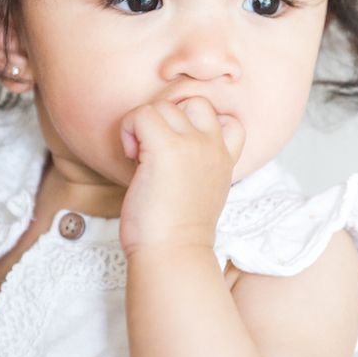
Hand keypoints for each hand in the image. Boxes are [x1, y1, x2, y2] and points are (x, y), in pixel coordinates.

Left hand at [118, 97, 245, 257]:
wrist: (172, 253)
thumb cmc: (177, 232)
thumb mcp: (203, 193)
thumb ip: (199, 166)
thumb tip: (169, 148)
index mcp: (224, 159)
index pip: (229, 119)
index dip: (200, 124)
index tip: (181, 146)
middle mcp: (212, 146)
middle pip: (192, 103)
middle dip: (168, 120)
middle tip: (154, 149)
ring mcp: (192, 144)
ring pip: (162, 106)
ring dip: (144, 126)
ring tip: (140, 156)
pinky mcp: (165, 147)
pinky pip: (140, 114)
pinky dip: (128, 130)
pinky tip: (131, 157)